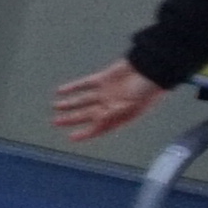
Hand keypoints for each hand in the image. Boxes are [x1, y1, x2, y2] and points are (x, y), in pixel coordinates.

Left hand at [50, 61, 165, 141]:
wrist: (152, 69)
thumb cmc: (147, 91)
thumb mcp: (130, 108)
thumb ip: (112, 116)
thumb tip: (96, 123)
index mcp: (118, 116)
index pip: (98, 127)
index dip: (85, 133)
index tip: (72, 137)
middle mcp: (110, 105)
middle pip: (87, 114)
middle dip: (71, 119)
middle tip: (56, 122)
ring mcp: (106, 92)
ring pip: (83, 99)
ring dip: (69, 103)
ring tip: (56, 106)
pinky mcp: (104, 78)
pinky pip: (84, 84)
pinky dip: (72, 87)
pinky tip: (60, 90)